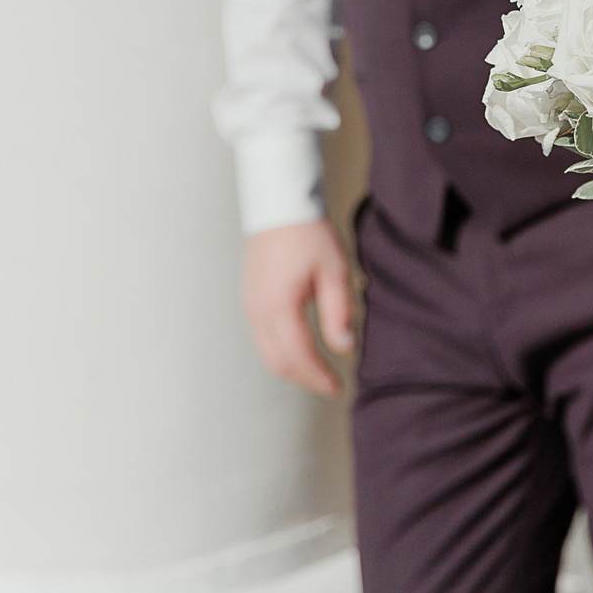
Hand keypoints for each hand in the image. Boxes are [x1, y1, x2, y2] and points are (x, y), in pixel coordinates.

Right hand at [240, 218, 354, 396]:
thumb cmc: (309, 234)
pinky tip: (301, 350)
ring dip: (292, 369)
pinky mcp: (249, 300)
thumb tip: (344, 348)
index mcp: (279, 307)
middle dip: (305, 380)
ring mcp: (249, 307)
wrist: (279, 205)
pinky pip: (261, 339)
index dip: (319, 377)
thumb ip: (338, 312)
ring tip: (318, 372)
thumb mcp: (334, 271)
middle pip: (278, 363)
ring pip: (267, 354)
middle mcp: (257, 312)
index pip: (299, 357)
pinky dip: (280, 353)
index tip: (339, 387)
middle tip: (330, 385)